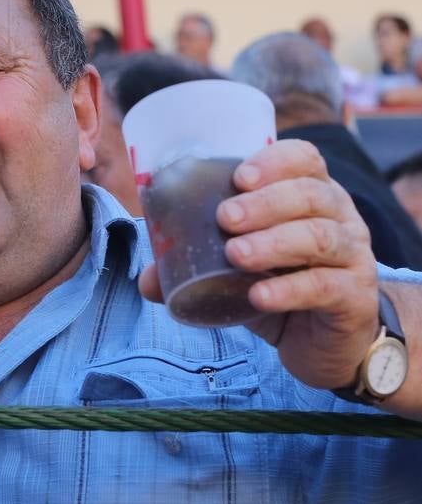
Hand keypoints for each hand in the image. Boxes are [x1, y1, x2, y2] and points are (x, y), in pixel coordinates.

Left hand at [139, 140, 378, 389]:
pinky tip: (260, 295)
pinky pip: (326, 286)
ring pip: (320, 237)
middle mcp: (339, 218)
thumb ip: (195, 268)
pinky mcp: (355, 298)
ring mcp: (353, 256)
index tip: (238, 177)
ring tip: (236, 254)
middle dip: (265, 203)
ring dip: (274, 242)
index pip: (304, 159)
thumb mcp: (237, 272)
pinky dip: (289, 289)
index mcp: (311, 196)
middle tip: (224, 219)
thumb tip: (147, 278)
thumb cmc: (282, 286)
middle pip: (311, 194)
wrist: (325, 343)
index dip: (274, 161)